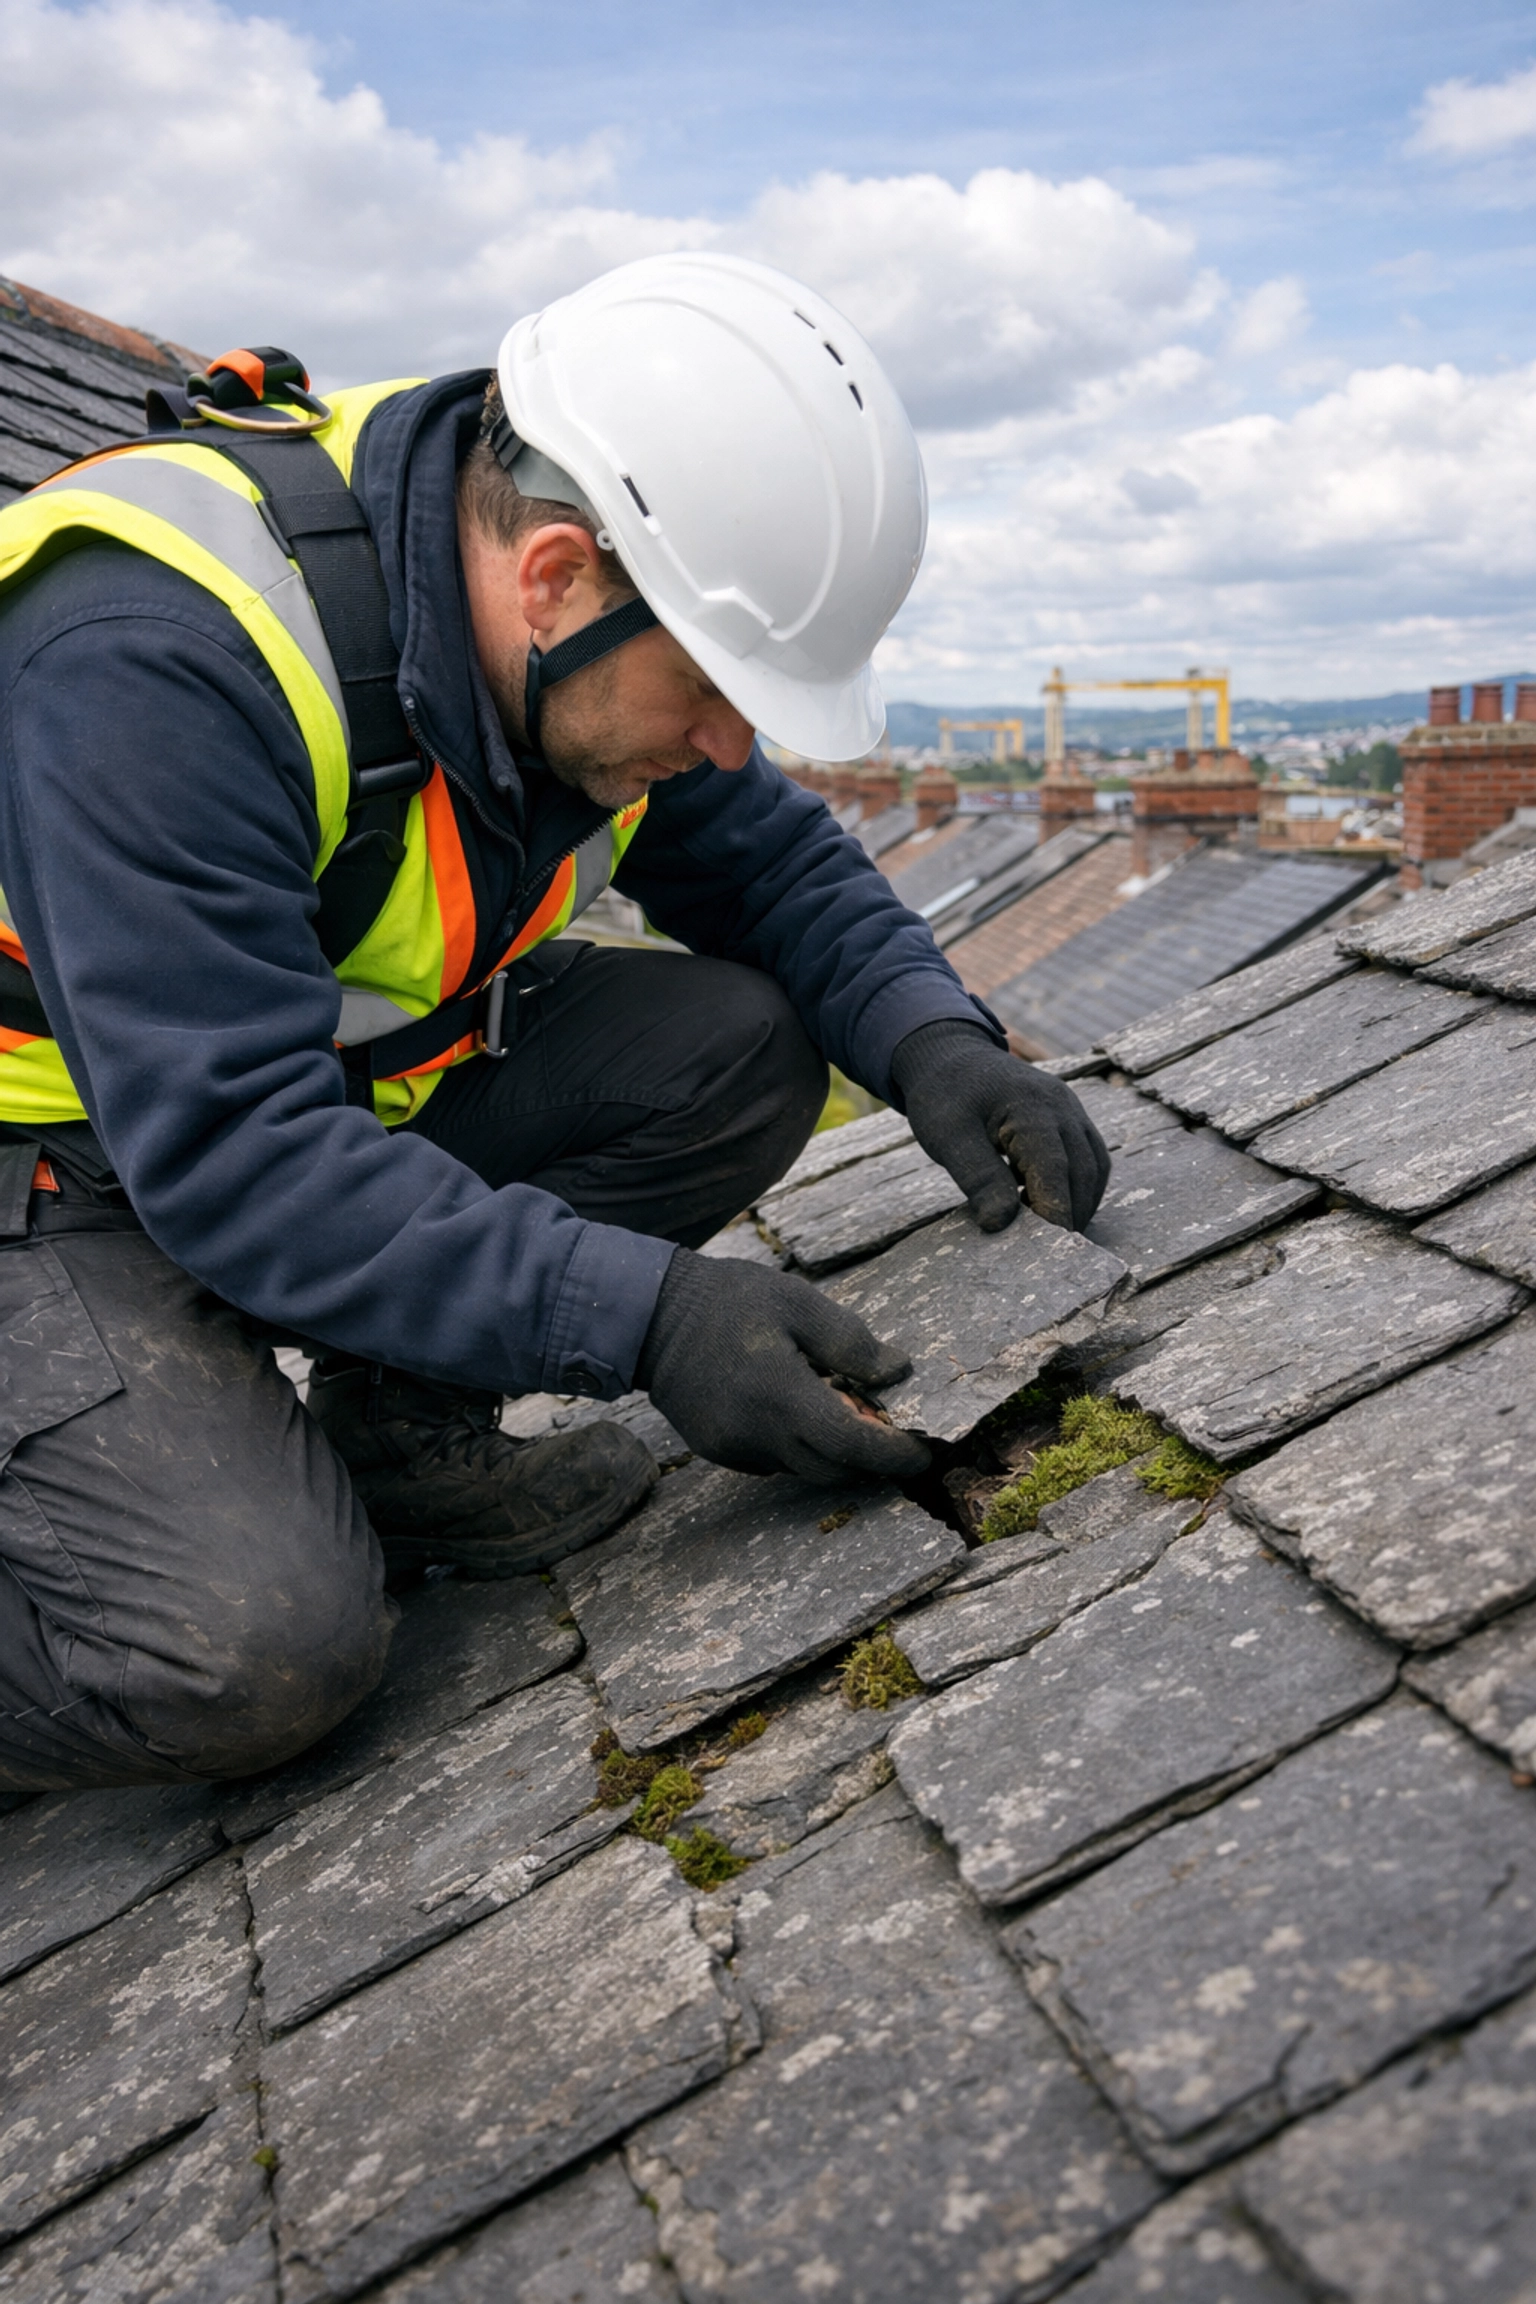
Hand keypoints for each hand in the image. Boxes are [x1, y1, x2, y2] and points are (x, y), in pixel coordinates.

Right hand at [636, 1250, 931, 1482]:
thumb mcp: (797, 1302)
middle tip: (890, 1429)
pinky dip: (796, 1446)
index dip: (894, 1455)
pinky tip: (795, 1409)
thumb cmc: (727, 1301)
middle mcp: (758, 1435)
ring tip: (841, 1408)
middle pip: (832, 1470)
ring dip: (831, 1451)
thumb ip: (851, 1342)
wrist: (650, 1318)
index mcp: (782, 1396)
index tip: (922, 1454)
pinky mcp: (718, 1450)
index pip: (853, 1447)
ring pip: (802, 1470)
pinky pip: (772, 1462)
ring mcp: (734, 1448)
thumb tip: (898, 1371)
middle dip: (868, 1458)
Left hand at [890, 1019, 1109, 1232]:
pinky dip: (1077, 1186)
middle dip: (1072, 1214)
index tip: (1049, 1251)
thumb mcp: (948, 1138)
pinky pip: (1089, 1157)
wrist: (949, 1056)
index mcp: (1031, 1109)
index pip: (1054, 1169)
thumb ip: (978, 1178)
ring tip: (1048, 1232)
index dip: (1055, 1211)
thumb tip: (999, 1224)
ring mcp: (1071, 1110)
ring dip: (1079, 1203)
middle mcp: (1062, 1107)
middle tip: (1049, 1254)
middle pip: (1084, 1171)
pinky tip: (1046, 1205)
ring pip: (1094, 1167)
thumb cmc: (944, 1096)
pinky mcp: (1070, 1118)